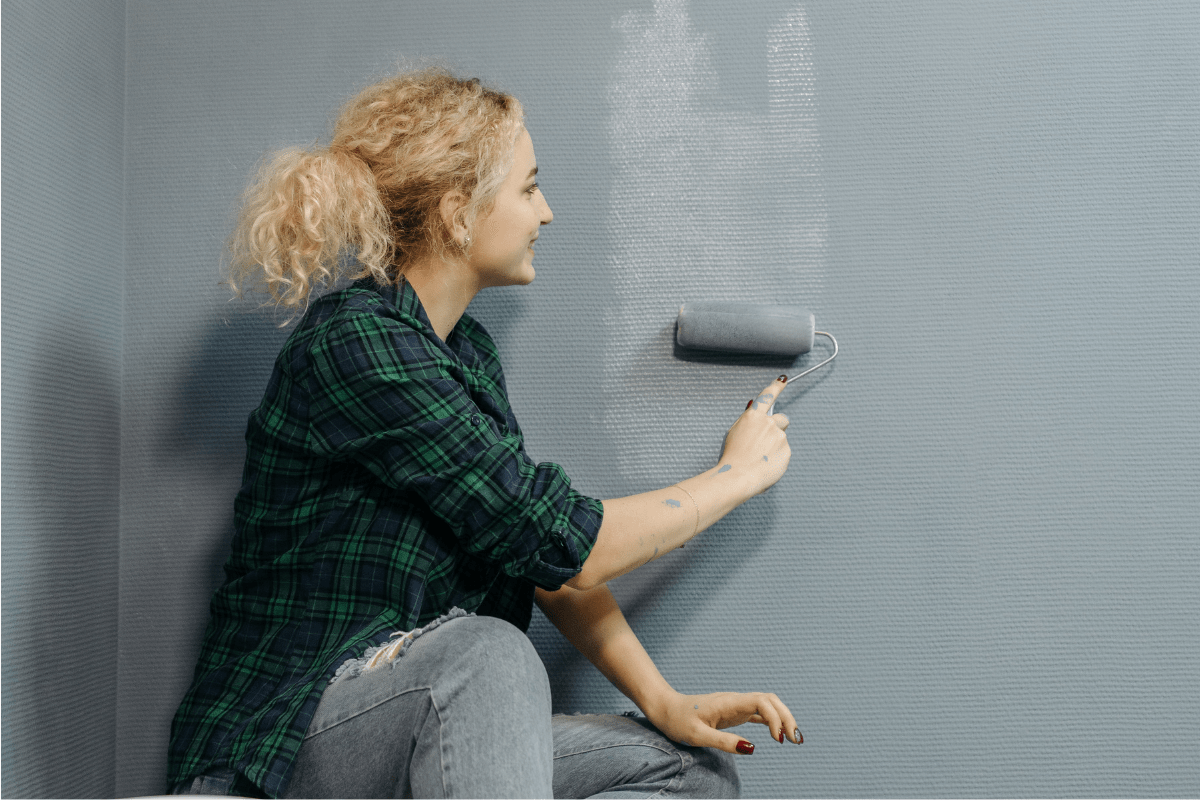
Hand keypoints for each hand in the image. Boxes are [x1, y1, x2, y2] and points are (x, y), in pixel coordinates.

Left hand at [645, 689, 802, 753]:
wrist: (665, 708)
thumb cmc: (677, 720)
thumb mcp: (697, 735)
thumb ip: (724, 742)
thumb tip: (752, 749)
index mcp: (728, 702)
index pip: (762, 702)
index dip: (775, 718)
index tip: (778, 740)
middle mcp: (735, 700)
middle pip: (770, 700)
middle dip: (787, 717)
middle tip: (796, 740)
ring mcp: (736, 705)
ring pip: (767, 705)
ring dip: (782, 718)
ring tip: (794, 739)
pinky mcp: (734, 713)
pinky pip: (759, 713)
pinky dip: (772, 722)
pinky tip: (779, 735)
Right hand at [720, 375, 791, 493]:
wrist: (739, 476)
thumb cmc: (732, 457)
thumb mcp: (734, 433)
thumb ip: (747, 421)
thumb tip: (752, 408)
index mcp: (753, 416)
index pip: (767, 396)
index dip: (776, 386)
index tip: (782, 380)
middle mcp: (769, 423)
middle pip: (782, 419)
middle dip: (777, 426)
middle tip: (766, 440)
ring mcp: (780, 436)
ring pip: (781, 438)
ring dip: (775, 445)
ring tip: (760, 458)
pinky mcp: (787, 450)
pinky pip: (784, 452)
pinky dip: (777, 457)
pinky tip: (765, 464)